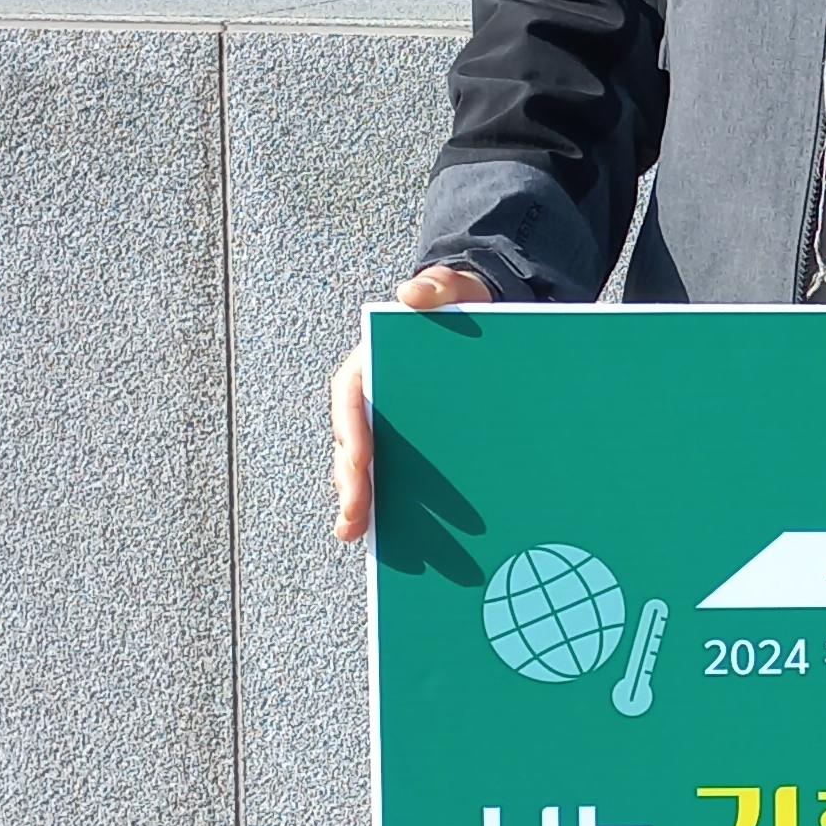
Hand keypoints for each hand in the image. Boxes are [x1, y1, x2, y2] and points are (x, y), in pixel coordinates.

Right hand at [332, 265, 492, 546]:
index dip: (350, 432)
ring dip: (364, 503)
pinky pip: (396, 478)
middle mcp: (370, 403)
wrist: (475, 321)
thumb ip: (437, 287)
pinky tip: (407, 539)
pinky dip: (395, 506)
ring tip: (366, 537)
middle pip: (353, 447)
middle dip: (352, 485)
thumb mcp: (452, 290)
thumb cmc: (454, 305)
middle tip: (356, 519)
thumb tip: (414, 293)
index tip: (358, 461)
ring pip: (368, 470)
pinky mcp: (408, 447)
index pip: (350, 401)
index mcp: (369, 366)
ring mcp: (388, 429)